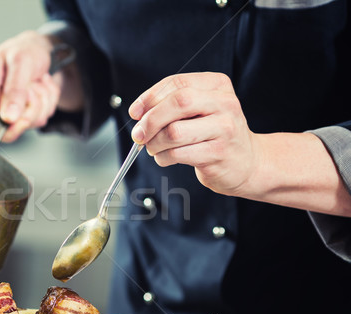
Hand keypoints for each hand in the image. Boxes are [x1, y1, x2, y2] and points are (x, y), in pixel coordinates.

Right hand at [0, 31, 60, 141]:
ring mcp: (3, 110)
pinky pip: (37, 120)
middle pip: (8, 128)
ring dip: (42, 103)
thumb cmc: (25, 51)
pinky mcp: (18, 115)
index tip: (25, 118)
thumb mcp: (21, 62)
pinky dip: (46, 104)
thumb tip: (8, 117)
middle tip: (33, 86)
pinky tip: (41, 87)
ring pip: (27, 124)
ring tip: (38, 82)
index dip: (5, 126)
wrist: (40, 51)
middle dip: (29, 108)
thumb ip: (14, 90)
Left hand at [129, 72, 259, 196]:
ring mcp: (224, 128)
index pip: (177, 83)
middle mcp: (225, 103)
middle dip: (150, 120)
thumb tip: (138, 112)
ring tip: (154, 148)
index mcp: (217, 85)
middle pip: (177, 103)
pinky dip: (163, 158)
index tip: (135, 112)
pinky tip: (165, 158)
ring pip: (174, 131)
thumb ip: (171, 105)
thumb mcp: (199, 110)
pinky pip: (178, 154)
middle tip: (139, 134)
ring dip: (154, 143)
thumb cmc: (215, 134)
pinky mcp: (218, 153)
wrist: (247, 162)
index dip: (150, 97)